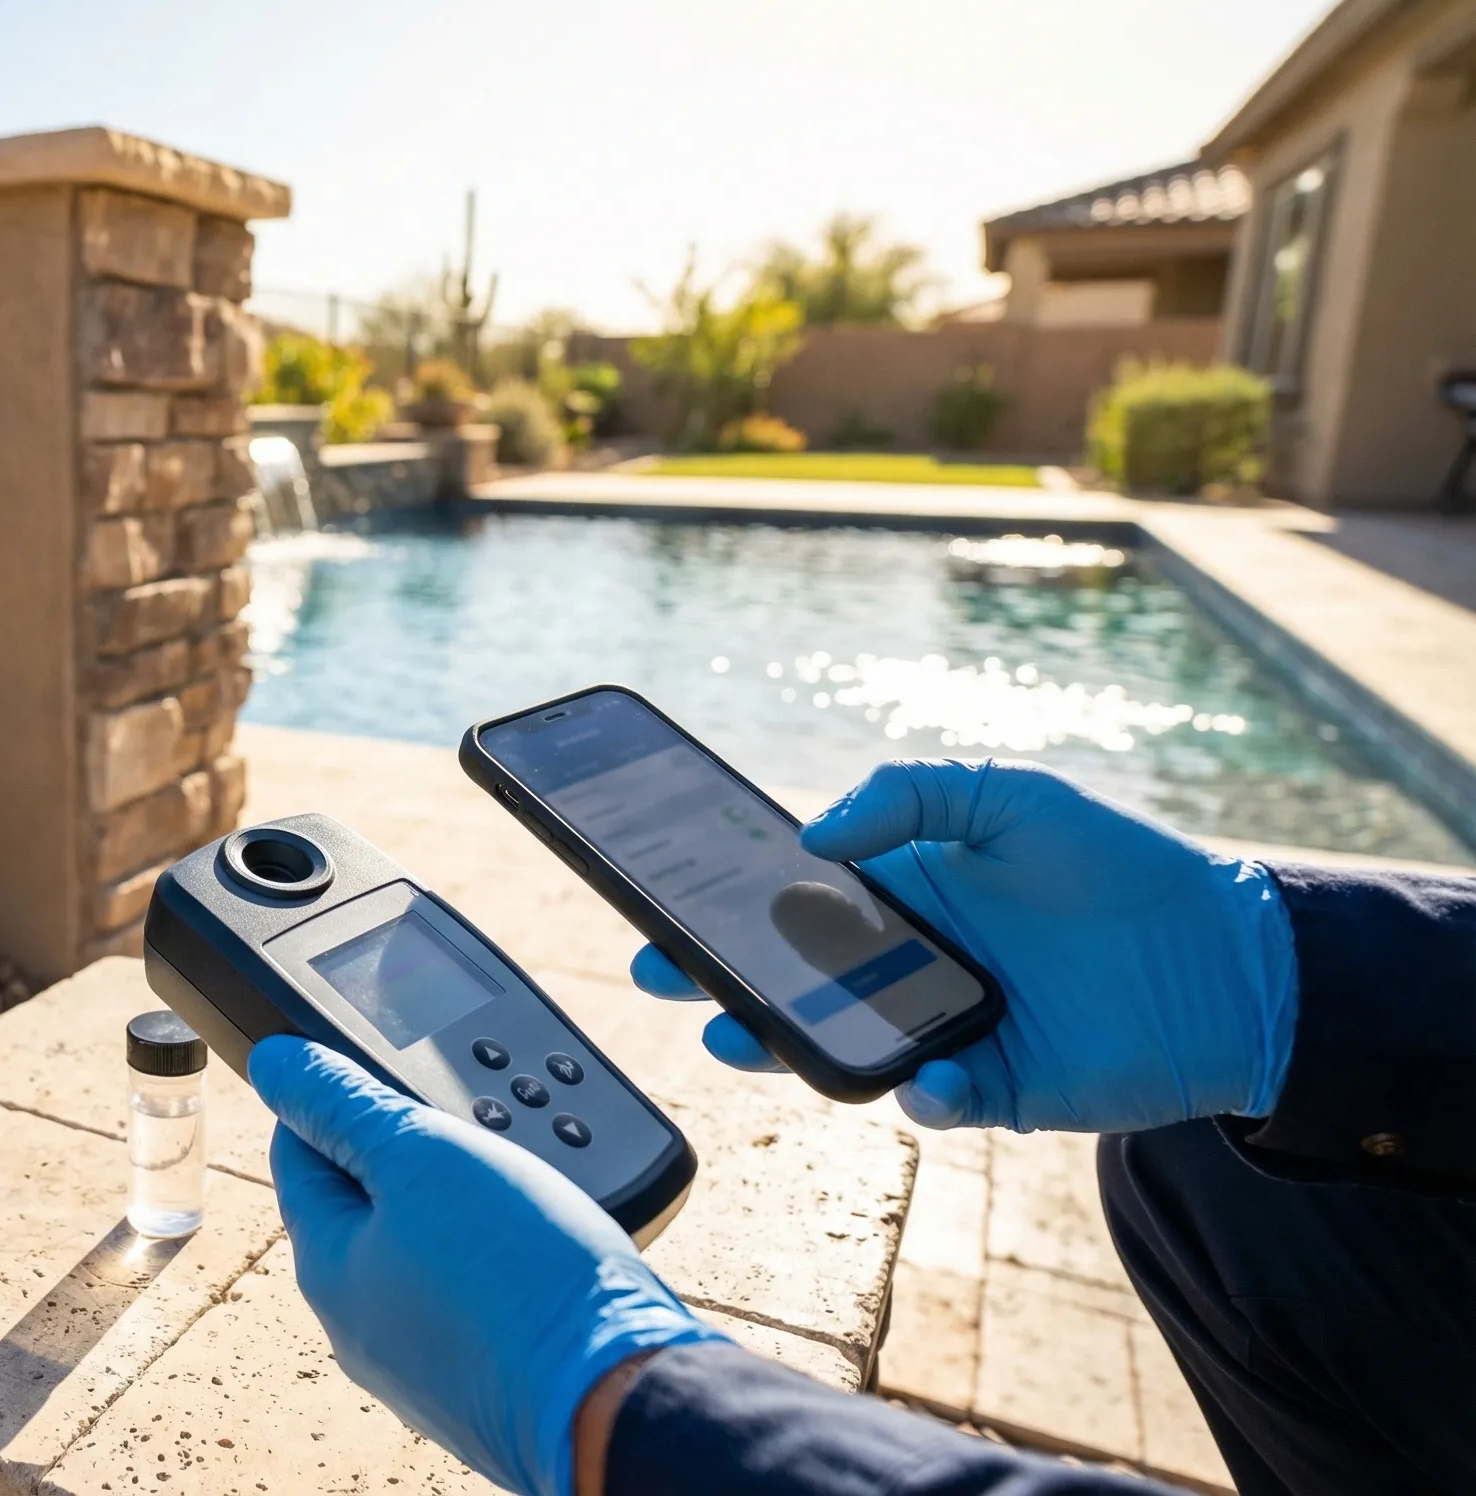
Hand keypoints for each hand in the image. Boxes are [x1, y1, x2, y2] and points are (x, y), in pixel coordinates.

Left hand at [248, 1036, 719, 1495]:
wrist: (625, 1400)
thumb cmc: (524, 1279)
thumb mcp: (421, 1157)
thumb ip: (342, 1106)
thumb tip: (275, 1063)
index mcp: (327, 1267)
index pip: (298, 1151)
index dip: (333, 1095)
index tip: (380, 1067)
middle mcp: (362, 1324)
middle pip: (362, 1204)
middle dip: (405, 1150)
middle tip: (465, 1118)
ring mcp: (424, 1359)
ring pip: (425, 1248)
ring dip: (458, 1201)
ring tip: (515, 1174)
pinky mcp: (484, 1379)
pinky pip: (473, 1294)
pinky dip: (496, 1256)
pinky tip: (539, 1241)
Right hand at [629, 759, 1298, 1132]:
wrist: (1233, 958)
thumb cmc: (1119, 866)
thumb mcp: (1011, 795)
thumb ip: (913, 794)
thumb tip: (817, 834)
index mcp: (901, 895)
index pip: (791, 902)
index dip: (726, 905)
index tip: (663, 902)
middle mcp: (907, 968)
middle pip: (792, 981)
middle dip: (718, 981)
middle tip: (663, 974)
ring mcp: (944, 1032)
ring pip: (841, 1047)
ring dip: (787, 1046)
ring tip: (742, 1036)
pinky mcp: (994, 1090)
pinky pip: (934, 1102)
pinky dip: (921, 1095)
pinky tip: (927, 1078)